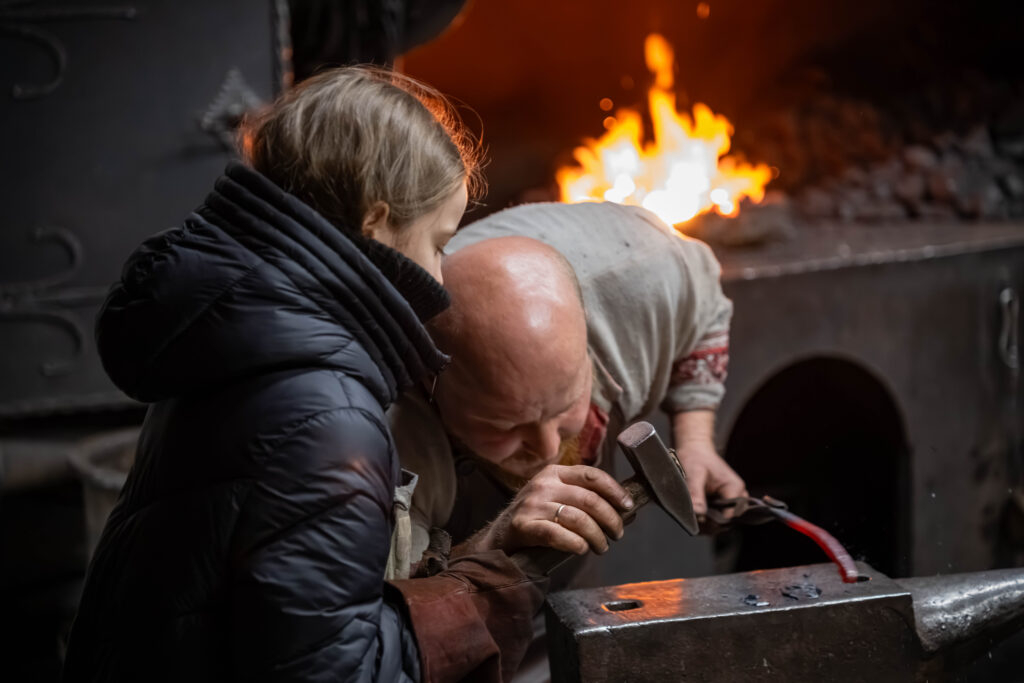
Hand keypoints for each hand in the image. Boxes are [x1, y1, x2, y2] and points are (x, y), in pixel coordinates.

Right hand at [470, 464, 633, 555]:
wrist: (499, 538)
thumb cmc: (536, 519)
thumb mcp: (555, 497)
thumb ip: (581, 496)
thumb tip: (621, 507)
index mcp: (554, 473)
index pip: (592, 475)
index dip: (614, 491)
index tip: (628, 506)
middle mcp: (543, 484)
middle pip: (589, 499)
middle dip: (610, 519)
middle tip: (617, 534)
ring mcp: (532, 504)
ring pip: (577, 518)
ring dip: (596, 536)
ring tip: (601, 546)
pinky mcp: (522, 525)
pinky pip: (557, 534)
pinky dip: (575, 543)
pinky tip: (582, 549)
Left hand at [675, 439, 746, 516]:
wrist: (694, 449)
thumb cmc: (695, 458)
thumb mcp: (694, 474)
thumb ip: (696, 494)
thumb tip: (698, 514)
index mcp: (734, 487)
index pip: (731, 514)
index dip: (715, 521)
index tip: (699, 520)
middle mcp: (738, 494)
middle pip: (729, 519)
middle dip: (712, 523)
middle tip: (694, 520)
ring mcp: (733, 498)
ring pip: (725, 520)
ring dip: (710, 522)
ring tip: (694, 518)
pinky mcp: (725, 501)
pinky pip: (720, 516)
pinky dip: (709, 519)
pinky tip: (697, 516)